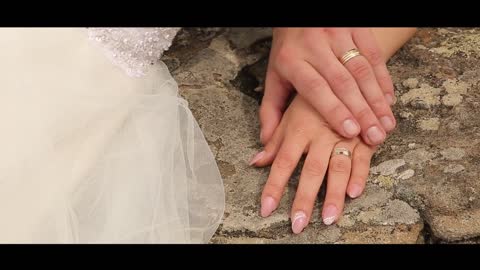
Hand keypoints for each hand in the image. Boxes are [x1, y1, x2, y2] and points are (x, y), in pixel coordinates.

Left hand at [251, 95, 375, 232]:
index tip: (266, 208)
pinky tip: (354, 193)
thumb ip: (274, 138)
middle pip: (310, 170)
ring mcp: (344, 136)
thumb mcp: (288, 112)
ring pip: (338, 168)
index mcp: (299, 128)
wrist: (345, 70)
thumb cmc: (312, 96)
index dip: (274, 186)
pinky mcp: (364, 136)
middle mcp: (320, 134)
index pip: (282, 162)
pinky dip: (359, 175)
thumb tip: (255, 161)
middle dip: (303, 199)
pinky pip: (363, 158)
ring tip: (328, 218)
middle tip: (298, 224)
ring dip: (333, 194)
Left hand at [259, 28, 395, 146]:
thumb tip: (267, 140)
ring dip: (376, 99)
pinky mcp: (356, 28)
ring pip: (361, 70)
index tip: (350, 131)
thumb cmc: (287, 51)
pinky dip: (383, 79)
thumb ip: (271, 110)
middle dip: (362, 112)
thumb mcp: (274, 77)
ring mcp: (337, 35)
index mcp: (292, 60)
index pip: (315, 87)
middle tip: (375, 136)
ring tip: (386, 124)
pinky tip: (389, 101)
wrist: (297, 14)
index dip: (334, 109)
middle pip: (342, 82)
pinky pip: (373, 55)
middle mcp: (315, 46)